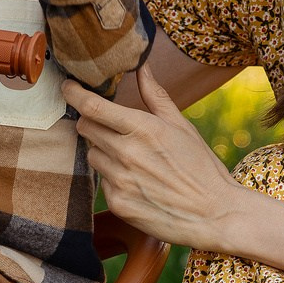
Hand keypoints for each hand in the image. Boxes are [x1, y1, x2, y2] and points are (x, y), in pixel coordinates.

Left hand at [63, 67, 256, 252]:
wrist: (214, 215)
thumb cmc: (201, 167)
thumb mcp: (181, 126)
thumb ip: (155, 96)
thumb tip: (142, 67)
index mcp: (142, 129)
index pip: (92, 106)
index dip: (74, 94)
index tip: (68, 88)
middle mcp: (126, 154)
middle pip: (85, 128)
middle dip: (91, 122)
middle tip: (109, 125)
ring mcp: (119, 181)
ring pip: (92, 156)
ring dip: (103, 152)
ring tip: (132, 159)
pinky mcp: (117, 204)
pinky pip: (102, 182)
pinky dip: (114, 178)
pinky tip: (137, 182)